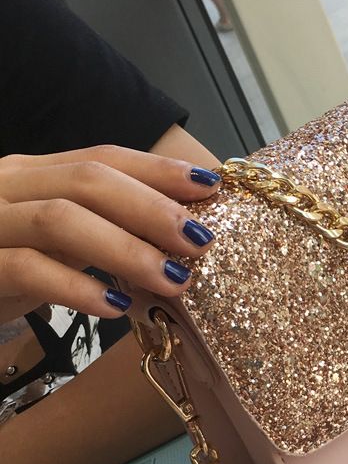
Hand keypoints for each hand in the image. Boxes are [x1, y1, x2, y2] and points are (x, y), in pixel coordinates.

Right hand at [0, 144, 220, 323]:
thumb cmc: (6, 268)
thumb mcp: (59, 241)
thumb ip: (105, 228)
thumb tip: (184, 236)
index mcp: (32, 173)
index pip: (102, 157)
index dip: (158, 170)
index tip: (210, 187)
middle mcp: (6, 185)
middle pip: (88, 180)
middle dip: (152, 208)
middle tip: (201, 242)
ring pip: (60, 219)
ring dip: (127, 250)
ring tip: (174, 280)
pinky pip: (26, 269)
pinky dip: (77, 287)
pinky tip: (117, 306)